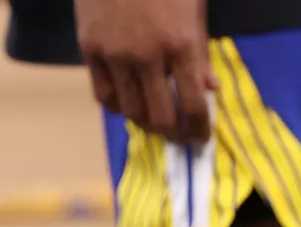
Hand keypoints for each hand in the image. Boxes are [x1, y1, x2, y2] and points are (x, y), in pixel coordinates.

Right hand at [74, 0, 215, 144]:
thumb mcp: (194, 7)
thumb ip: (201, 49)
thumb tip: (209, 88)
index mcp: (181, 43)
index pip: (193, 103)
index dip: (200, 127)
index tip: (202, 137)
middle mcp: (147, 57)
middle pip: (159, 117)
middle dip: (174, 134)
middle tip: (181, 139)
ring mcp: (116, 57)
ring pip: (130, 111)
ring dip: (146, 124)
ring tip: (156, 124)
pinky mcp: (92, 52)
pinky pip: (103, 94)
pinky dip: (118, 107)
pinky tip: (128, 105)